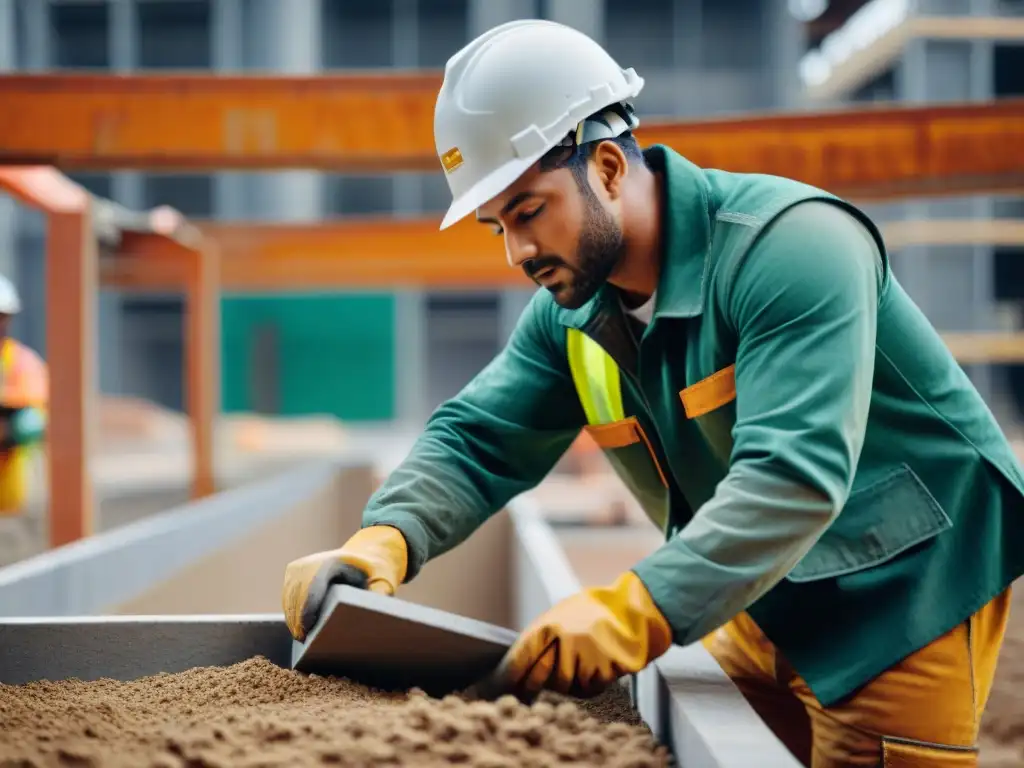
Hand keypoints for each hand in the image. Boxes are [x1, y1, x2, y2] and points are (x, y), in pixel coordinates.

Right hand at [282, 524, 407, 640]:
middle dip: (297, 617)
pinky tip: (296, 624)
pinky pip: (287, 592)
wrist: (365, 554)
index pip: (313, 588)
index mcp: (333, 561)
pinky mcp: (293, 570)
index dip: (308, 610)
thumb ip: (380, 593)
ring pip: (289, 594)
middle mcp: (312, 560)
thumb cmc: (375, 572)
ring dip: (292, 615)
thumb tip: (372, 609)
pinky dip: (290, 609)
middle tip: (301, 639)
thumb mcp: (383, 580)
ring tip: (299, 636)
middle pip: (298, 593)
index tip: (308, 629)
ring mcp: (300, 564)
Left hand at [483, 570, 672, 698]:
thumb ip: (543, 636)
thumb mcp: (563, 614)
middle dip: (533, 686)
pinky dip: (589, 683)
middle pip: (539, 677)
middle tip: (529, 691)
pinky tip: (596, 666)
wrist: (633, 611)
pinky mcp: (601, 672)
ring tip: (581, 663)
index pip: (520, 657)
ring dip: (568, 681)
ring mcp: (583, 658)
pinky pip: (587, 688)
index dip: (509, 676)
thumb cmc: (595, 611)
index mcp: (549, 626)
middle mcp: (563, 642)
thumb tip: (520, 661)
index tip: (502, 687)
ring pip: (564, 686)